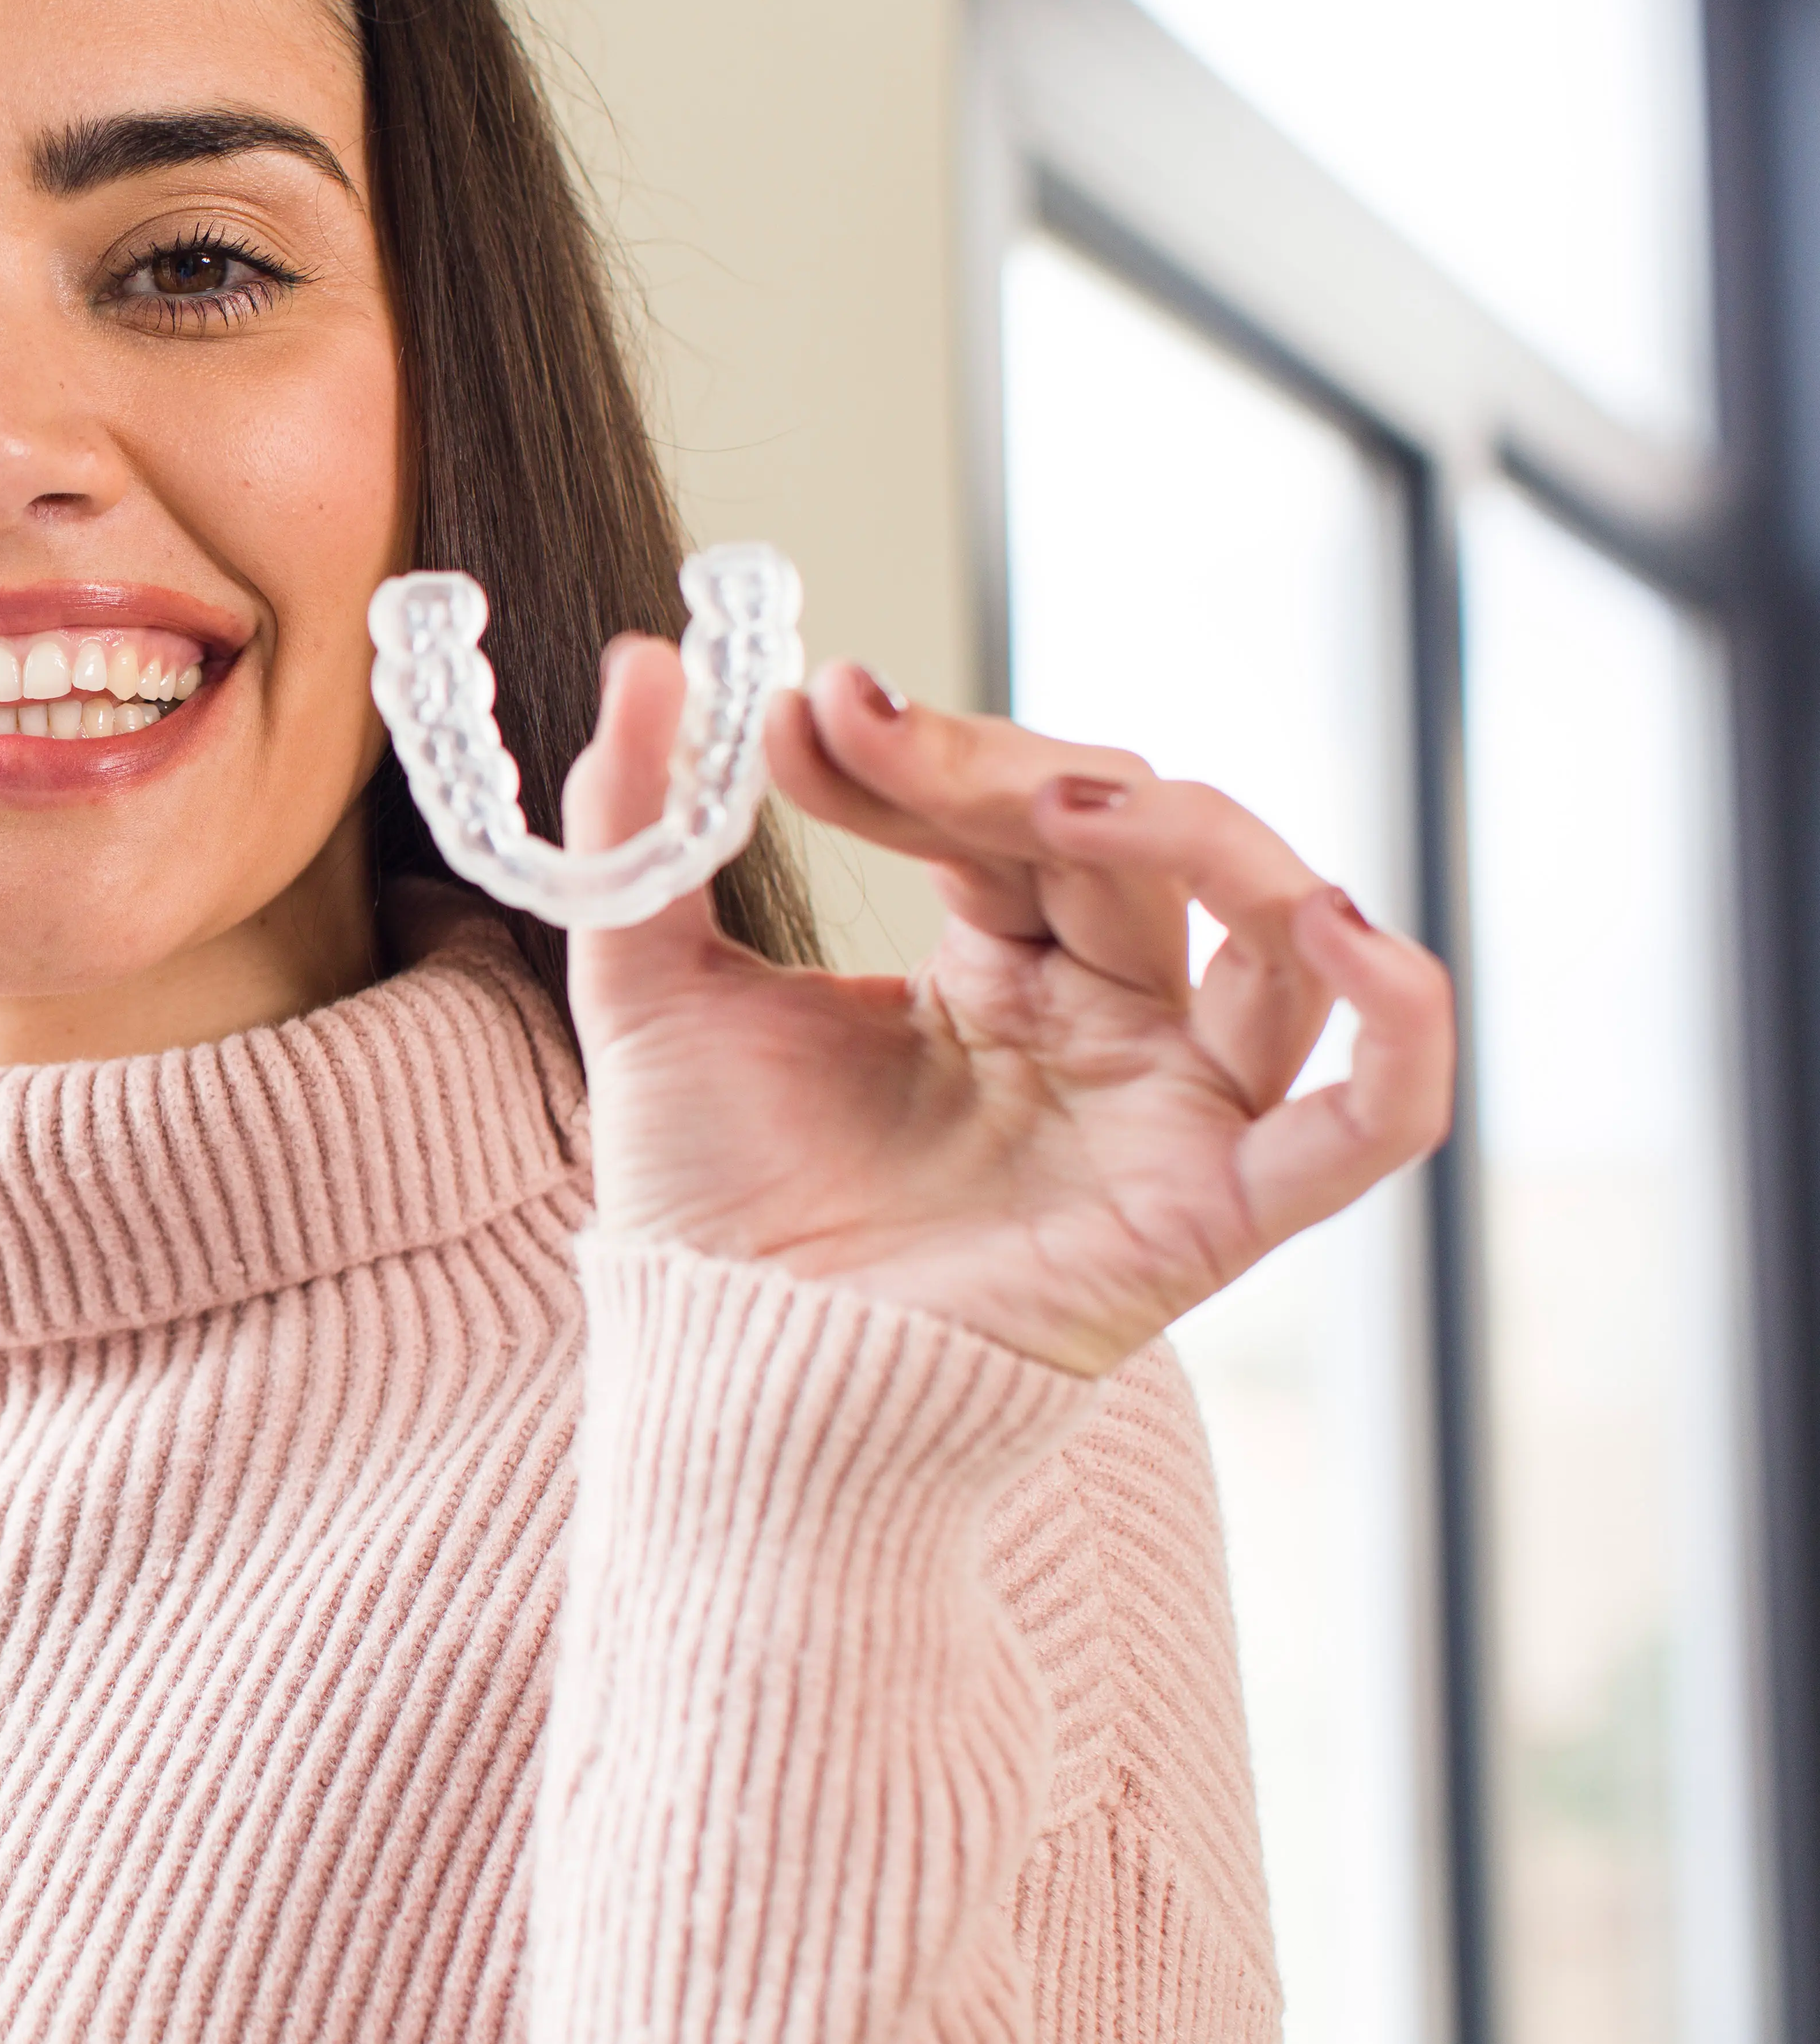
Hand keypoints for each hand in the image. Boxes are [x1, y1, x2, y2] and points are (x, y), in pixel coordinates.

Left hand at [563, 644, 1452, 1378]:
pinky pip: (1369, 1118)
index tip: (807, 709)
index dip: (920, 747)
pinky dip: (1398, 1019)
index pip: (1006, 811)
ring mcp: (1170, 1112)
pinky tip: (1341, 924)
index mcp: (1000, 969)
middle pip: (1132, 840)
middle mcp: (1108, 1025)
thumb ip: (645, 835)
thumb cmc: (704, 1206)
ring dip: (1200, 834)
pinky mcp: (1213, 1211)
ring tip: (1055, 795)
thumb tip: (650, 665)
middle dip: (1004, 767)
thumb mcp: (652, 992)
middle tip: (873, 737)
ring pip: (1270, 933)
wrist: (719, 1378)